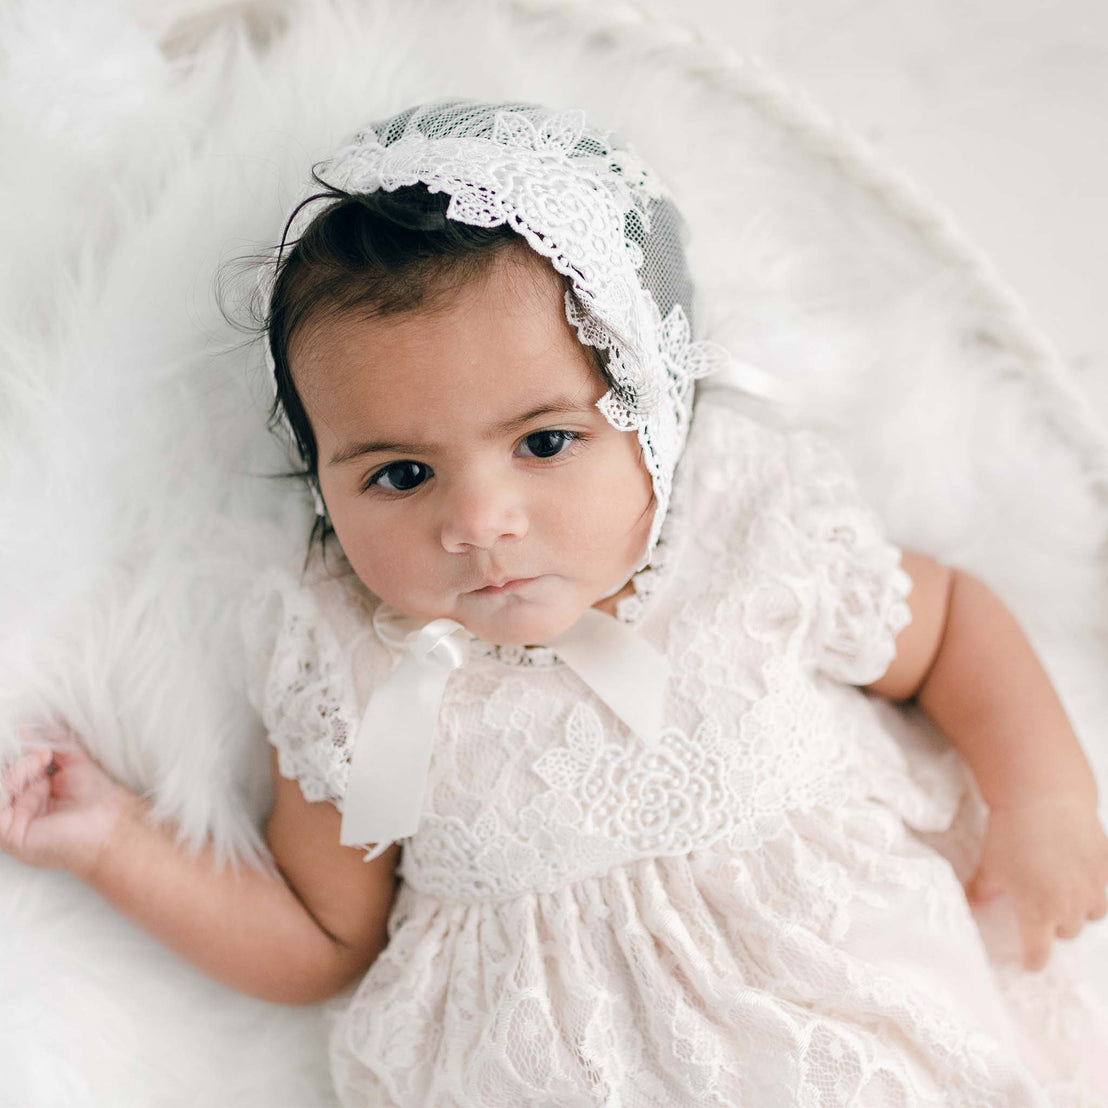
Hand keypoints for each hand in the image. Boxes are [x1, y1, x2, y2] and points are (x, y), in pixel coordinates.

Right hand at [0, 721, 145, 879]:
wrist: (110, 825)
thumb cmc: (98, 799)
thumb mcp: (74, 761)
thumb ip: (54, 742)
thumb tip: (28, 725)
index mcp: (36, 791)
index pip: (13, 767)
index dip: (19, 750)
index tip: (29, 733)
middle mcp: (22, 806)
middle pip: (4, 777)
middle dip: (17, 758)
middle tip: (40, 749)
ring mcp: (14, 820)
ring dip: (16, 767)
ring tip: (41, 757)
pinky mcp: (9, 834)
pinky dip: (6, 783)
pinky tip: (29, 771)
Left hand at [965, 792, 1107, 971]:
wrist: (1042, 801)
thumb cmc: (1010, 836)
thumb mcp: (989, 866)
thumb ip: (982, 891)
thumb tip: (971, 904)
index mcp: (1038, 913)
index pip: (1038, 950)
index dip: (1034, 959)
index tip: (1030, 964)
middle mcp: (1070, 906)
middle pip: (1067, 932)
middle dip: (1055, 927)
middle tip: (1042, 915)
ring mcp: (1092, 887)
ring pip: (1092, 914)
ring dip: (1079, 910)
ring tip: (1065, 897)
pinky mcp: (1106, 865)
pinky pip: (1105, 887)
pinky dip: (1095, 886)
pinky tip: (1082, 874)